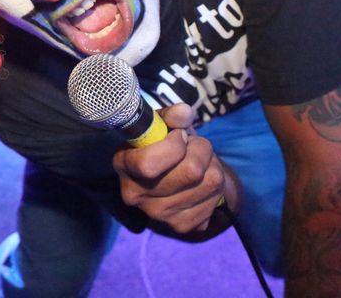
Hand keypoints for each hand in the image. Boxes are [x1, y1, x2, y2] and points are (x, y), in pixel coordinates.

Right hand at [113, 103, 226, 233]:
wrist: (174, 174)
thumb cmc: (164, 143)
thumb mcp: (164, 124)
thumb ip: (172, 116)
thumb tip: (184, 113)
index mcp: (124, 165)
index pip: (149, 164)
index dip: (174, 145)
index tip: (179, 135)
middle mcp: (136, 196)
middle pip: (190, 172)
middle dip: (201, 149)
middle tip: (194, 146)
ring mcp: (159, 215)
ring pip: (210, 182)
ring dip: (213, 165)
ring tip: (200, 162)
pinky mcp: (181, 226)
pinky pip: (216, 199)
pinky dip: (216, 186)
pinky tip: (202, 182)